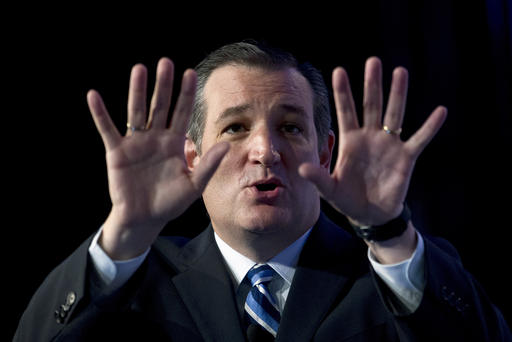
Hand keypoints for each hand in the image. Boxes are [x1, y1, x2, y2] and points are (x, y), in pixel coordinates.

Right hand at [87, 58, 228, 258]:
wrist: (145, 219)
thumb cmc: (170, 203)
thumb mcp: (193, 185)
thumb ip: (207, 165)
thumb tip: (226, 145)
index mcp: (175, 143)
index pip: (182, 113)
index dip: (186, 94)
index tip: (191, 73)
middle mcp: (156, 138)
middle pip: (160, 106)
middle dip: (163, 86)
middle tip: (165, 63)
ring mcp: (136, 143)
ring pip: (137, 112)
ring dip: (137, 91)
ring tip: (139, 69)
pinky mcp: (117, 152)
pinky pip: (108, 130)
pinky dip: (100, 114)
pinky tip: (93, 96)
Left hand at [299, 57, 446, 226]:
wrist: (370, 214)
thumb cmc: (347, 199)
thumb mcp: (330, 189)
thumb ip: (318, 177)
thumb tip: (302, 168)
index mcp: (350, 141)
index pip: (346, 111)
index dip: (342, 92)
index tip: (338, 71)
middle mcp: (370, 137)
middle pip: (371, 105)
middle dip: (371, 85)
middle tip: (373, 62)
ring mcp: (389, 145)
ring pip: (395, 114)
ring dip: (398, 94)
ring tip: (400, 71)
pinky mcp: (406, 157)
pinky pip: (420, 139)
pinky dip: (430, 127)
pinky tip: (440, 111)